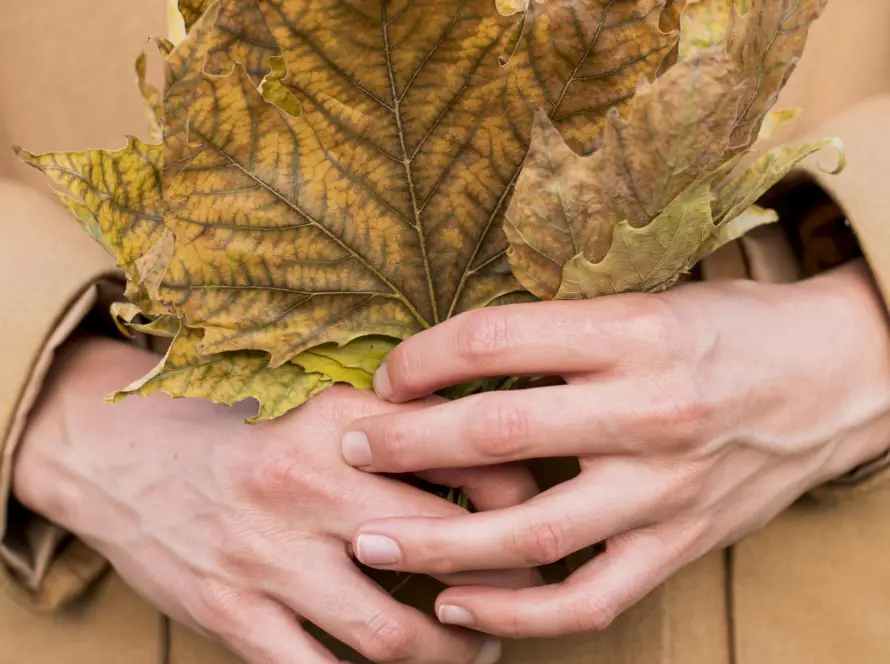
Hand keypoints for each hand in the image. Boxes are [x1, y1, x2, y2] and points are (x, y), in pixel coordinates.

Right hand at [15, 339, 537, 662]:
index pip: (465, 462)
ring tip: (476, 650)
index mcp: (339, 422)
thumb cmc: (237, 433)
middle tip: (524, 594)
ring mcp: (267, 556)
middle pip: (444, 551)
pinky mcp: (232, 612)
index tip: (536, 517)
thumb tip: (486, 449)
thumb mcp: (313, 406)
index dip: (518, 497)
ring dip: (451, 654)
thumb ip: (390, 427)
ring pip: (392, 634)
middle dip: (502, 585)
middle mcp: (308, 485)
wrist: (120, 456)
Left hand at [343, 260, 889, 638]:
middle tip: (348, 450)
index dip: (423, 359)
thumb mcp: (649, 299)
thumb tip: (458, 355)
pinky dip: (517, 612)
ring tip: (369, 541)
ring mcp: (667, 488)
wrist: (838, 375)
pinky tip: (458, 605)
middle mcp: (649, 409)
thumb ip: (561, 330)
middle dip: (406, 445)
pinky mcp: (683, 543)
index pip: (496, 341)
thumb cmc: (730, 328)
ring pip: (534, 532)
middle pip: (499, 435)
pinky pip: (591, 597)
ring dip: (439, 541)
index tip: (387, 377)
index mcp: (633, 331)